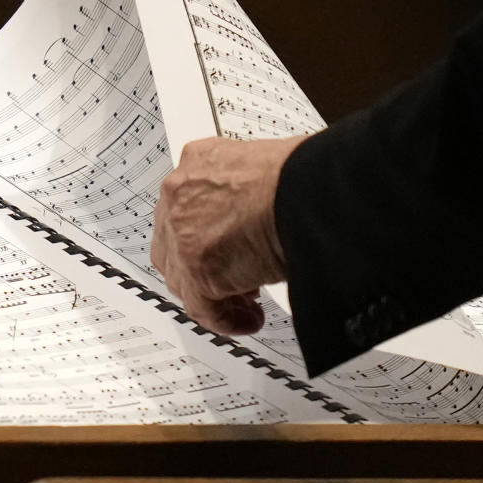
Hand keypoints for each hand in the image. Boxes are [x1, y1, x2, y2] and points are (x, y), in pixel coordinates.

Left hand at [151, 135, 304, 334]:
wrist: (309, 190)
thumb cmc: (302, 176)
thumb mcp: (265, 170)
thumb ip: (248, 193)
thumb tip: (259, 216)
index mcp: (199, 162)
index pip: (186, 205)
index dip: (203, 233)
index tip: (222, 247)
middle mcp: (181, 195)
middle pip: (173, 244)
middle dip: (201, 266)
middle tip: (233, 279)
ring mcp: (183, 233)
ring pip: (182, 278)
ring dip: (212, 295)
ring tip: (245, 304)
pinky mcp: (196, 269)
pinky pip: (203, 307)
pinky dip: (226, 319)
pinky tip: (248, 320)